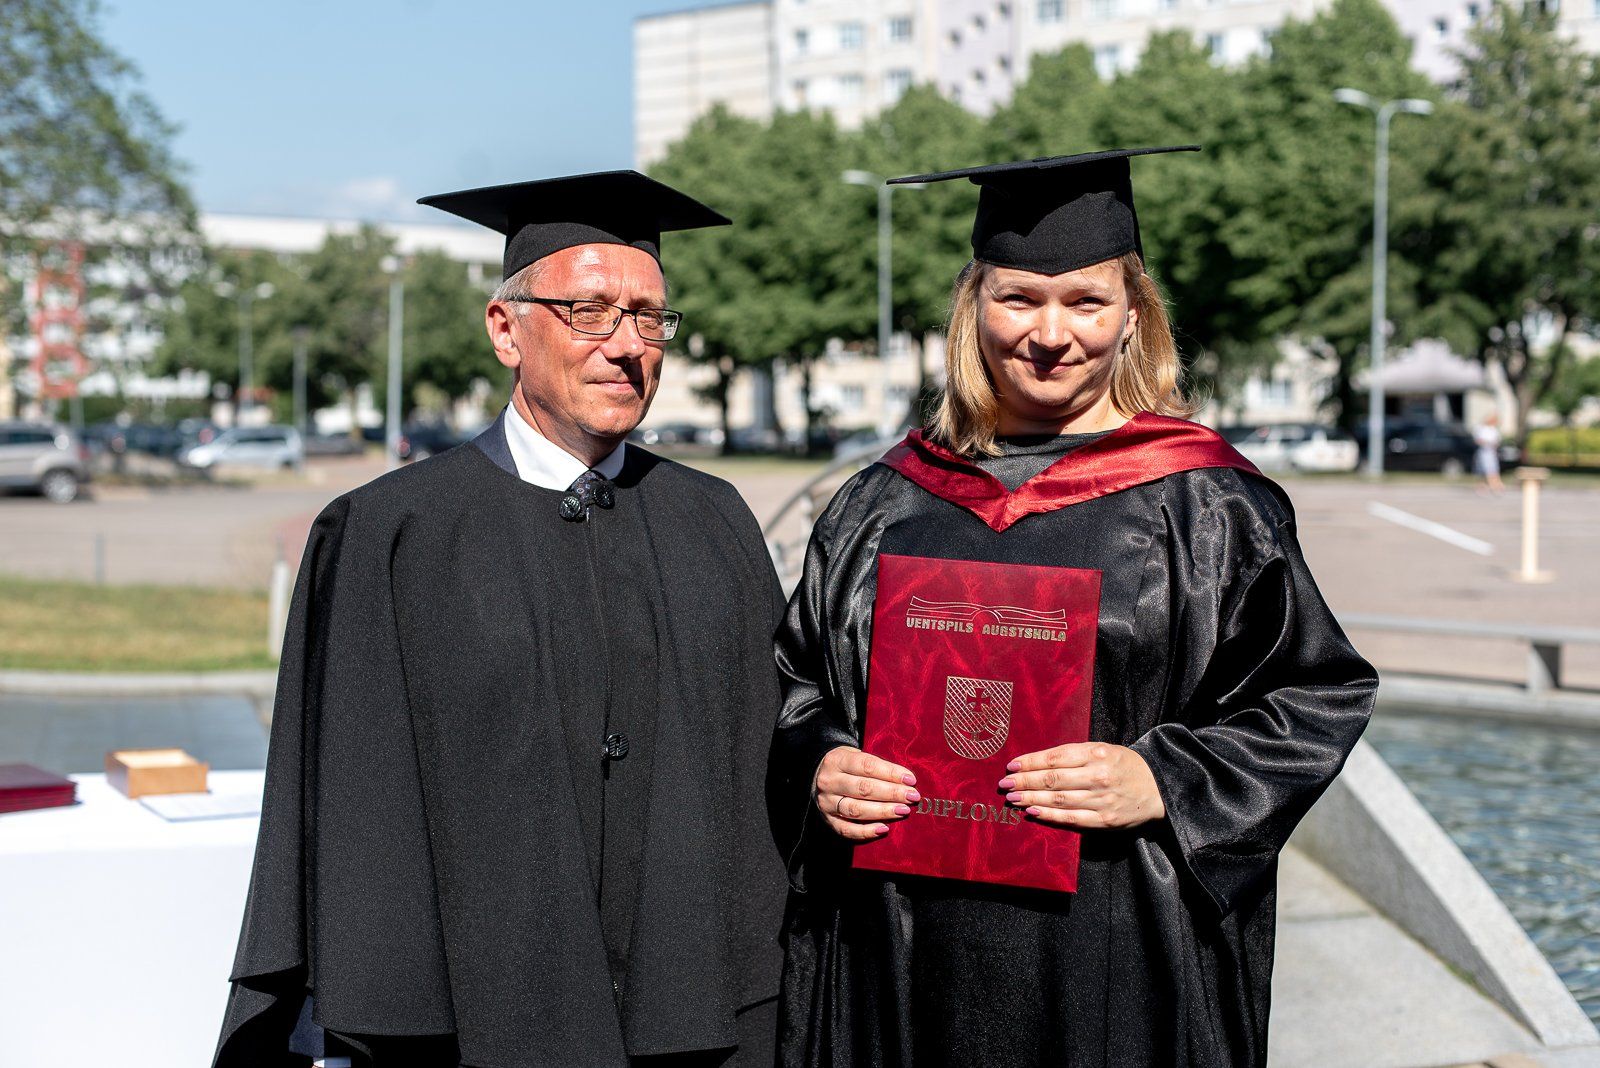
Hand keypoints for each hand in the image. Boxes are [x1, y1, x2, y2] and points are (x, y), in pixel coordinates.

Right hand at [813, 746, 918, 840]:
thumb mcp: (855, 756)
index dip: (891, 773)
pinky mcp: (828, 820)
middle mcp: (829, 781)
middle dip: (891, 793)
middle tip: (912, 796)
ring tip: (903, 810)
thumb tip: (906, 780)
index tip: (911, 779)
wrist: (817, 775)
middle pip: (863, 788)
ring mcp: (827, 803)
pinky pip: (847, 830)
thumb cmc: (846, 766)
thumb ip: (876, 766)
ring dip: (883, 811)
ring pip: (856, 810)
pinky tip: (884, 829)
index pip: (867, 765)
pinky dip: (866, 831)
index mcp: (837, 761)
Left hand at [997, 743, 1164, 828]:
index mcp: (1097, 753)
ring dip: (1030, 798)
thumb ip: (1074, 754)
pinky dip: (1048, 815)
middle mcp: (1098, 776)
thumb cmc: (1124, 766)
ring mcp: (1101, 799)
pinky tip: (1031, 811)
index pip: (1055, 758)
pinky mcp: (1104, 820)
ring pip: (1058, 799)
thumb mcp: (1103, 750)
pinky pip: (1071, 818)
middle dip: (1024, 781)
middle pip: (1052, 779)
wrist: (1159, 788)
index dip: (1030, 762)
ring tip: (1012, 798)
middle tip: (1004, 783)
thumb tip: (1038, 762)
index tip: (1011, 765)